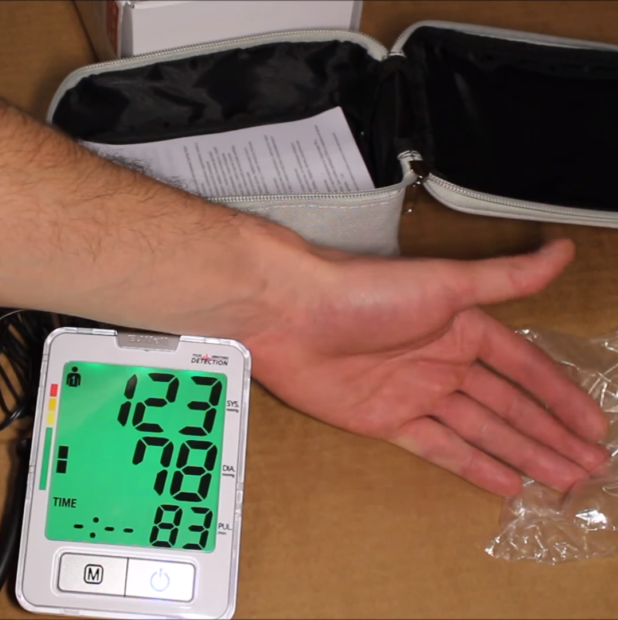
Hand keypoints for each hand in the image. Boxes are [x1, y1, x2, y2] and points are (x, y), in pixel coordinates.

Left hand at [241, 238, 609, 495]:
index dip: (561, 396)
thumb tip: (563, 250)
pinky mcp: (384, 421)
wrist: (289, 314)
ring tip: (562, 479)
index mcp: (462, 328)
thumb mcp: (445, 283)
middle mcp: (443, 362)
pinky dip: (472, 464)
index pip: (525, 368)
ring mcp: (415, 394)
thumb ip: (506, 278)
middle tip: (591, 465)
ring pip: (481, 430)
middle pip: (508, 406)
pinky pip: (437, 447)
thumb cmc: (364, 291)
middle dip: (550, 434)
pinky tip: (505, 482)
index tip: (595, 425)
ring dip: (522, 453)